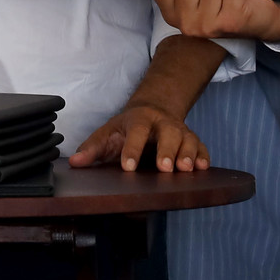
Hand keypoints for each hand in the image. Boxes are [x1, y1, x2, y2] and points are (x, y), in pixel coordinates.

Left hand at [69, 104, 209, 172]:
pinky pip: (202, 146)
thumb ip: (92, 148)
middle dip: (168, 150)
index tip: (128, 167)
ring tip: (186, 170)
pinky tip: (203, 168)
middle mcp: (162, 123)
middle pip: (168, 133)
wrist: (154, 109)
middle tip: (165, 168)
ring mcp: (179, 131)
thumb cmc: (128, 128)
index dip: (132, 149)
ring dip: (188, 154)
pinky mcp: (192, 139)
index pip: (136, 132)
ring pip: (188, 139)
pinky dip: (204, 156)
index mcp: (139, 119)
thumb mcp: (108, 133)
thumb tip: (75, 162)